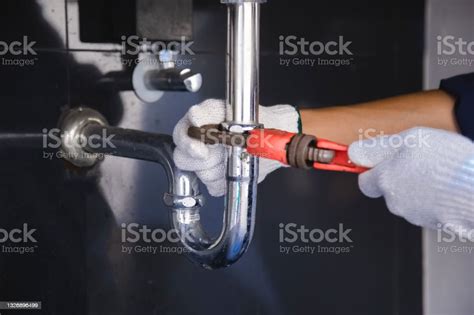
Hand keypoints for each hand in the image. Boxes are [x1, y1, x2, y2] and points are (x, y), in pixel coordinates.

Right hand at [173, 99, 299, 196]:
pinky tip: (235, 168)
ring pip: (201, 174)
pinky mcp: (217, 180)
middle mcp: (199, 145)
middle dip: (203, 158)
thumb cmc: (255, 120)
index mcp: (198, 125)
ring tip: (233, 156)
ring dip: (218, 168)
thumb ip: (210, 111)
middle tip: (220, 152)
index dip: (188, 144)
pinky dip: (226, 180)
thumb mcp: (233, 110)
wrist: (273, 137)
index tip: (201, 148)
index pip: (180, 136)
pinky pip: (214, 186)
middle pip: (183, 158)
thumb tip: (194, 116)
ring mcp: (206, 164)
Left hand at [348, 127, 473, 237]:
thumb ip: (376, 148)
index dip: (373, 171)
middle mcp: (396, 201)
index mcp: (385, 180)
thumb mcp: (408, 140)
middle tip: (417, 163)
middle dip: (398, 178)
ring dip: (417, 188)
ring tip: (437, 173)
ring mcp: (415, 214)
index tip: (382, 162)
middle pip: (388, 191)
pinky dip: (434, 200)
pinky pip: (428, 210)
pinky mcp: (434, 224)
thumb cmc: (447, 161)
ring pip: (408, 200)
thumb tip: (354, 153)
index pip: (365, 182)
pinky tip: (446, 187)